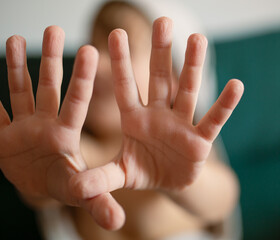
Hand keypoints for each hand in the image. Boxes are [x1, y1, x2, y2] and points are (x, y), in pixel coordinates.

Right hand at [0, 26, 123, 229]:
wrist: (41, 184)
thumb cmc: (65, 184)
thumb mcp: (79, 192)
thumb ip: (98, 201)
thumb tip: (118, 223)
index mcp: (67, 133)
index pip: (77, 102)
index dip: (83, 78)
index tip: (91, 50)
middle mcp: (46, 122)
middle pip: (48, 87)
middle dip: (50, 59)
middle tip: (53, 29)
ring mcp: (23, 125)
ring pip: (20, 90)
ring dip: (16, 66)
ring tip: (14, 39)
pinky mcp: (2, 134)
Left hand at [70, 17, 243, 209]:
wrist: (169, 182)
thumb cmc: (143, 171)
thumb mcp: (120, 174)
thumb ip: (100, 179)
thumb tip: (75, 188)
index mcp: (134, 120)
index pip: (126, 88)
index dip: (121, 63)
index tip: (114, 34)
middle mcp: (157, 116)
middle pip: (159, 80)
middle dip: (160, 52)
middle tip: (161, 20)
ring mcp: (180, 125)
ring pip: (187, 91)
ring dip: (193, 67)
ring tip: (197, 39)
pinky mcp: (200, 140)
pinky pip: (213, 120)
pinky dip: (224, 105)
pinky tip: (236, 85)